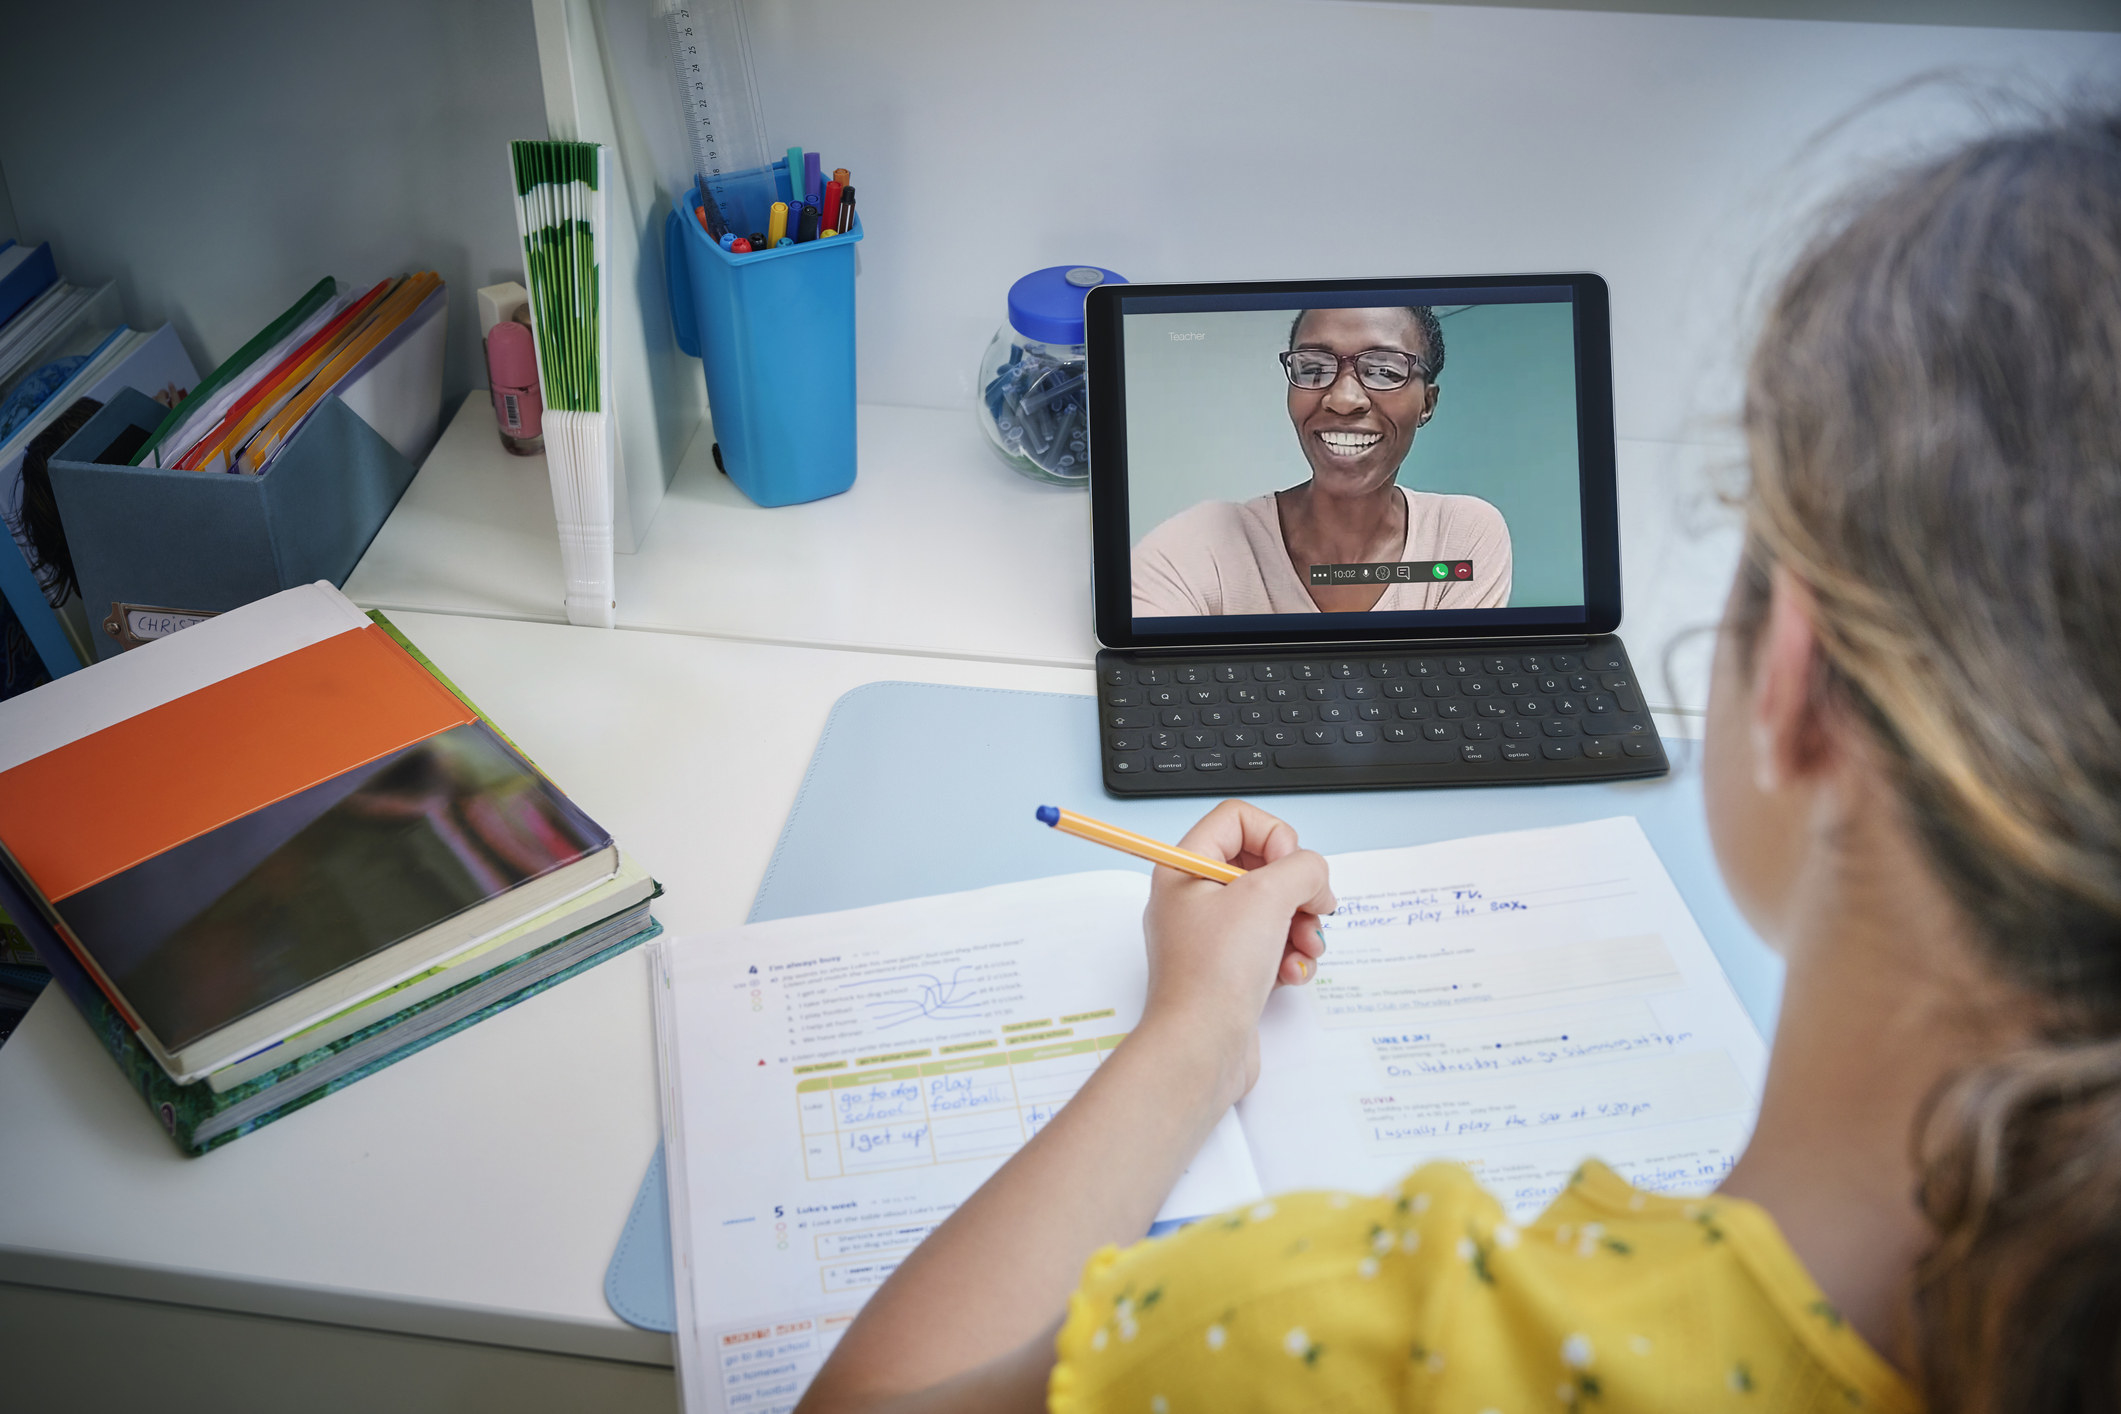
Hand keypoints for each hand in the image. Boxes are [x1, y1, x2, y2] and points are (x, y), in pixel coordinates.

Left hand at [1138, 800, 1335, 1104]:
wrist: (1200, 1049)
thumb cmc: (1213, 974)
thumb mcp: (1268, 897)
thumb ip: (1303, 868)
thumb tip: (1315, 875)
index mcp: (1184, 868)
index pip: (1238, 819)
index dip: (1275, 836)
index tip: (1291, 869)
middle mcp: (1193, 898)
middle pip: (1262, 866)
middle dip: (1298, 889)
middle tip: (1312, 911)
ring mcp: (1210, 937)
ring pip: (1274, 909)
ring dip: (1302, 927)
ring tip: (1306, 949)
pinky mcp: (1228, 971)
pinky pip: (1271, 946)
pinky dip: (1291, 957)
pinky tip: (1292, 975)